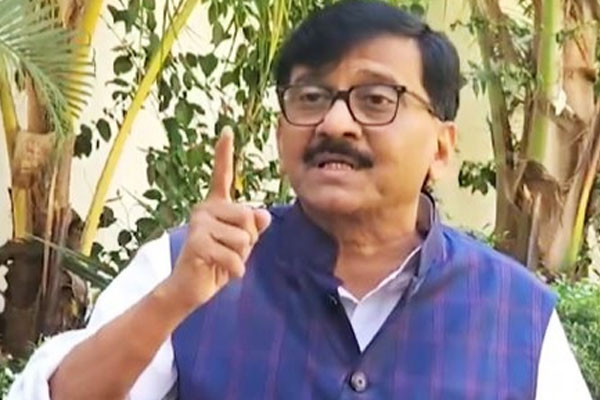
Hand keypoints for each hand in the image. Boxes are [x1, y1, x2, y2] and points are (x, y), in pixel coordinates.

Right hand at [167, 126, 270, 307]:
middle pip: (248, 216)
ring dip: (241, 256)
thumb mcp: (242, 243)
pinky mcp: (197, 243)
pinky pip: (234, 257)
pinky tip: (224, 273)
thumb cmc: (218, 262)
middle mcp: (204, 208)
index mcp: (216, 204)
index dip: (224, 152)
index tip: (226, 129)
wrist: (190, 288)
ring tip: (224, 261)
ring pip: (244, 238)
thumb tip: (262, 214)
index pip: (222, 175)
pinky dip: (235, 270)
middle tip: (232, 251)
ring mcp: (199, 224)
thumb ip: (253, 227)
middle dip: (249, 240)